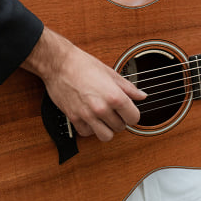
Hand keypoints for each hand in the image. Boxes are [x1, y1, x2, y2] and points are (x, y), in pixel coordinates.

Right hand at [21, 27, 146, 140]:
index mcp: (114, 96)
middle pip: (121, 127)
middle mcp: (102, 108)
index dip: (133, 114)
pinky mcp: (74, 118)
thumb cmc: (83, 64)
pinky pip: (87, 133)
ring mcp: (87, 115)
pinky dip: (90, 128)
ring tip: (104, 117)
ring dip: (107, 128)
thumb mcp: (110, 72)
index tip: (129, 110)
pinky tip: (91, 117)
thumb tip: (141, 96)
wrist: (59, 64)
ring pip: (106, 136)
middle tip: (115, 110)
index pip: (134, 118)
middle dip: (120, 119)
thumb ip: (128, 87)